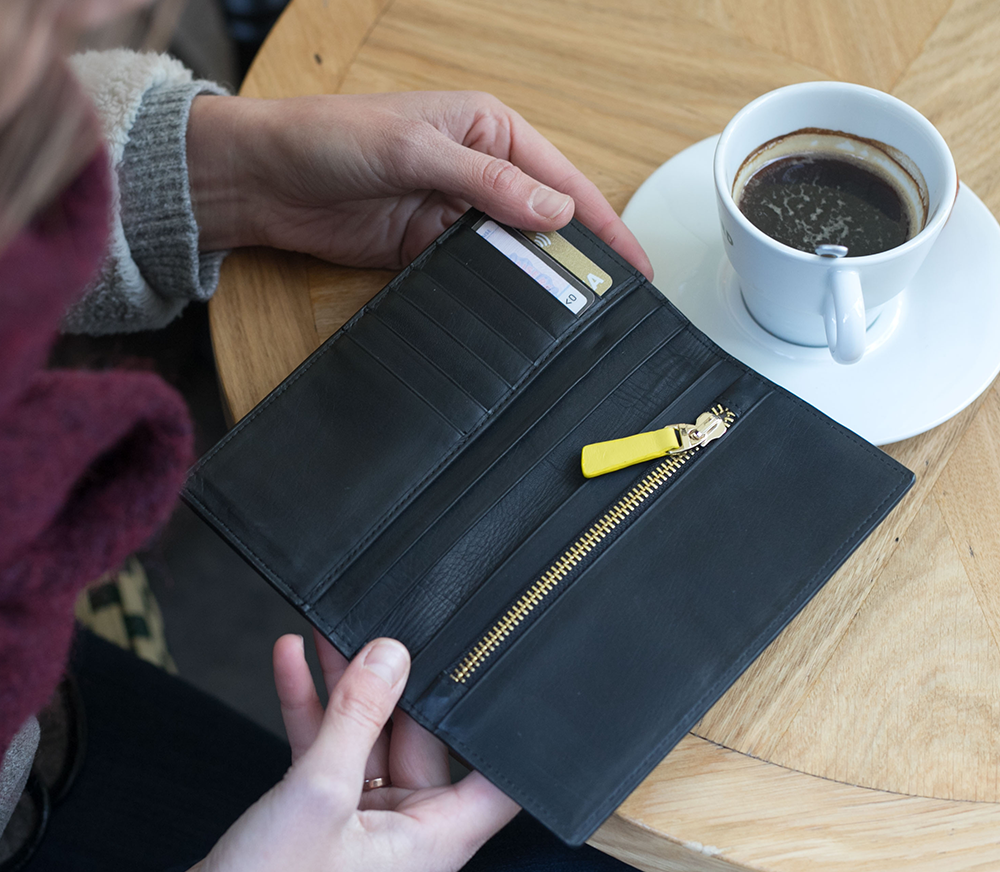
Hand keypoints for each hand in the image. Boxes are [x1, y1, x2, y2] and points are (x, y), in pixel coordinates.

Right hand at [94, 635, 518, 871]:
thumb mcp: (319, 791)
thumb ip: (359, 716)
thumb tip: (391, 656)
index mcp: (435, 843)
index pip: (496, 780)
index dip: (501, 729)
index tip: (494, 677)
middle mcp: (410, 836)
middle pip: (421, 744)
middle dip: (394, 687)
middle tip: (376, 633)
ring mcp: (368, 827)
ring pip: (370, 741)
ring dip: (347, 691)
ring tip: (329, 634)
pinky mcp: (329, 820)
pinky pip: (333, 756)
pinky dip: (314, 714)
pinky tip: (294, 664)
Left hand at [187, 90, 651, 275]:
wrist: (262, 181)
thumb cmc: (329, 138)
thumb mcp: (414, 149)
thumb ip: (487, 182)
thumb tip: (553, 209)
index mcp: (485, 129)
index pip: (559, 177)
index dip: (599, 219)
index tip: (632, 260)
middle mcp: (476, 171)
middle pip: (542, 218)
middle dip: (576, 255)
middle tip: (613, 299)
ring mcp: (451, 214)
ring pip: (511, 251)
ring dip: (536, 277)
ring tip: (574, 313)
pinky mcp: (425, 249)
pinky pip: (472, 273)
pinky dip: (494, 291)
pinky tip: (515, 311)